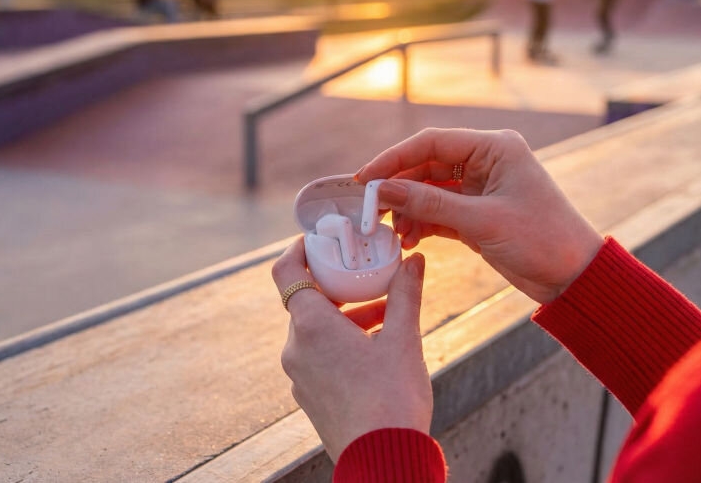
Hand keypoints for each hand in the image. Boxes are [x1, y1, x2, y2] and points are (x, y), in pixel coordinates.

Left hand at [272, 238, 432, 461]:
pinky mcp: (308, 395)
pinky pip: (318, 355)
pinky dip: (341, 342)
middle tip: (370, 276)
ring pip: (315, 330)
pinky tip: (377, 348)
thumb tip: (414, 261)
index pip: (286, 271)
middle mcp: (296, 348)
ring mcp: (299, 374)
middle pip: (307, 300)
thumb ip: (406, 294)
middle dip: (341, 286)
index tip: (323, 241)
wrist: (382, 458)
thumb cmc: (392, 399)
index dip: (300, 249)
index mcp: (311, 326)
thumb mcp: (405, 339)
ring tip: (388, 316)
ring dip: (346, 316)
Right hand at [356, 128, 602, 304]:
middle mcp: (486, 162)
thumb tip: (382, 189)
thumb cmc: (543, 240)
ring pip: (429, 190)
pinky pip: (438, 211)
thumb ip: (430, 203)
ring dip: (408, 209)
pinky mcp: (477, 214)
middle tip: (370, 210)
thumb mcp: (482, 221)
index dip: (394, 158)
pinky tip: (408, 239)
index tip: (365, 178)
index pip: (432, 143)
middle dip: (397, 188)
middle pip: (426, 165)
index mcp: (495, 148)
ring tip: (394, 233)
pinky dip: (421, 223)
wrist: (575, 277)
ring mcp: (481, 188)